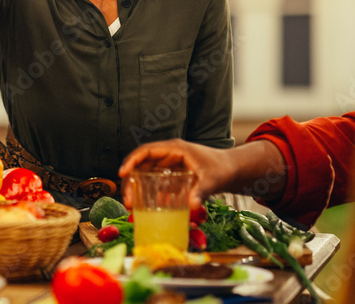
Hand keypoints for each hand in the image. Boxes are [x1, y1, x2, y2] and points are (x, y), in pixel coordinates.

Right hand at [118, 139, 233, 210]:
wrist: (232, 169)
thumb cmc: (222, 169)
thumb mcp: (212, 181)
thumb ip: (201, 192)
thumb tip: (192, 206)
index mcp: (174, 149)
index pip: (146, 150)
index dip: (131, 160)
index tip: (122, 173)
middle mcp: (168, 154)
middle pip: (141, 164)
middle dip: (130, 180)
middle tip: (127, 200)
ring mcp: (169, 164)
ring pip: (144, 173)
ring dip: (135, 187)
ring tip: (131, 205)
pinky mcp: (171, 174)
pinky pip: (153, 180)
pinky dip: (146, 191)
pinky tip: (143, 206)